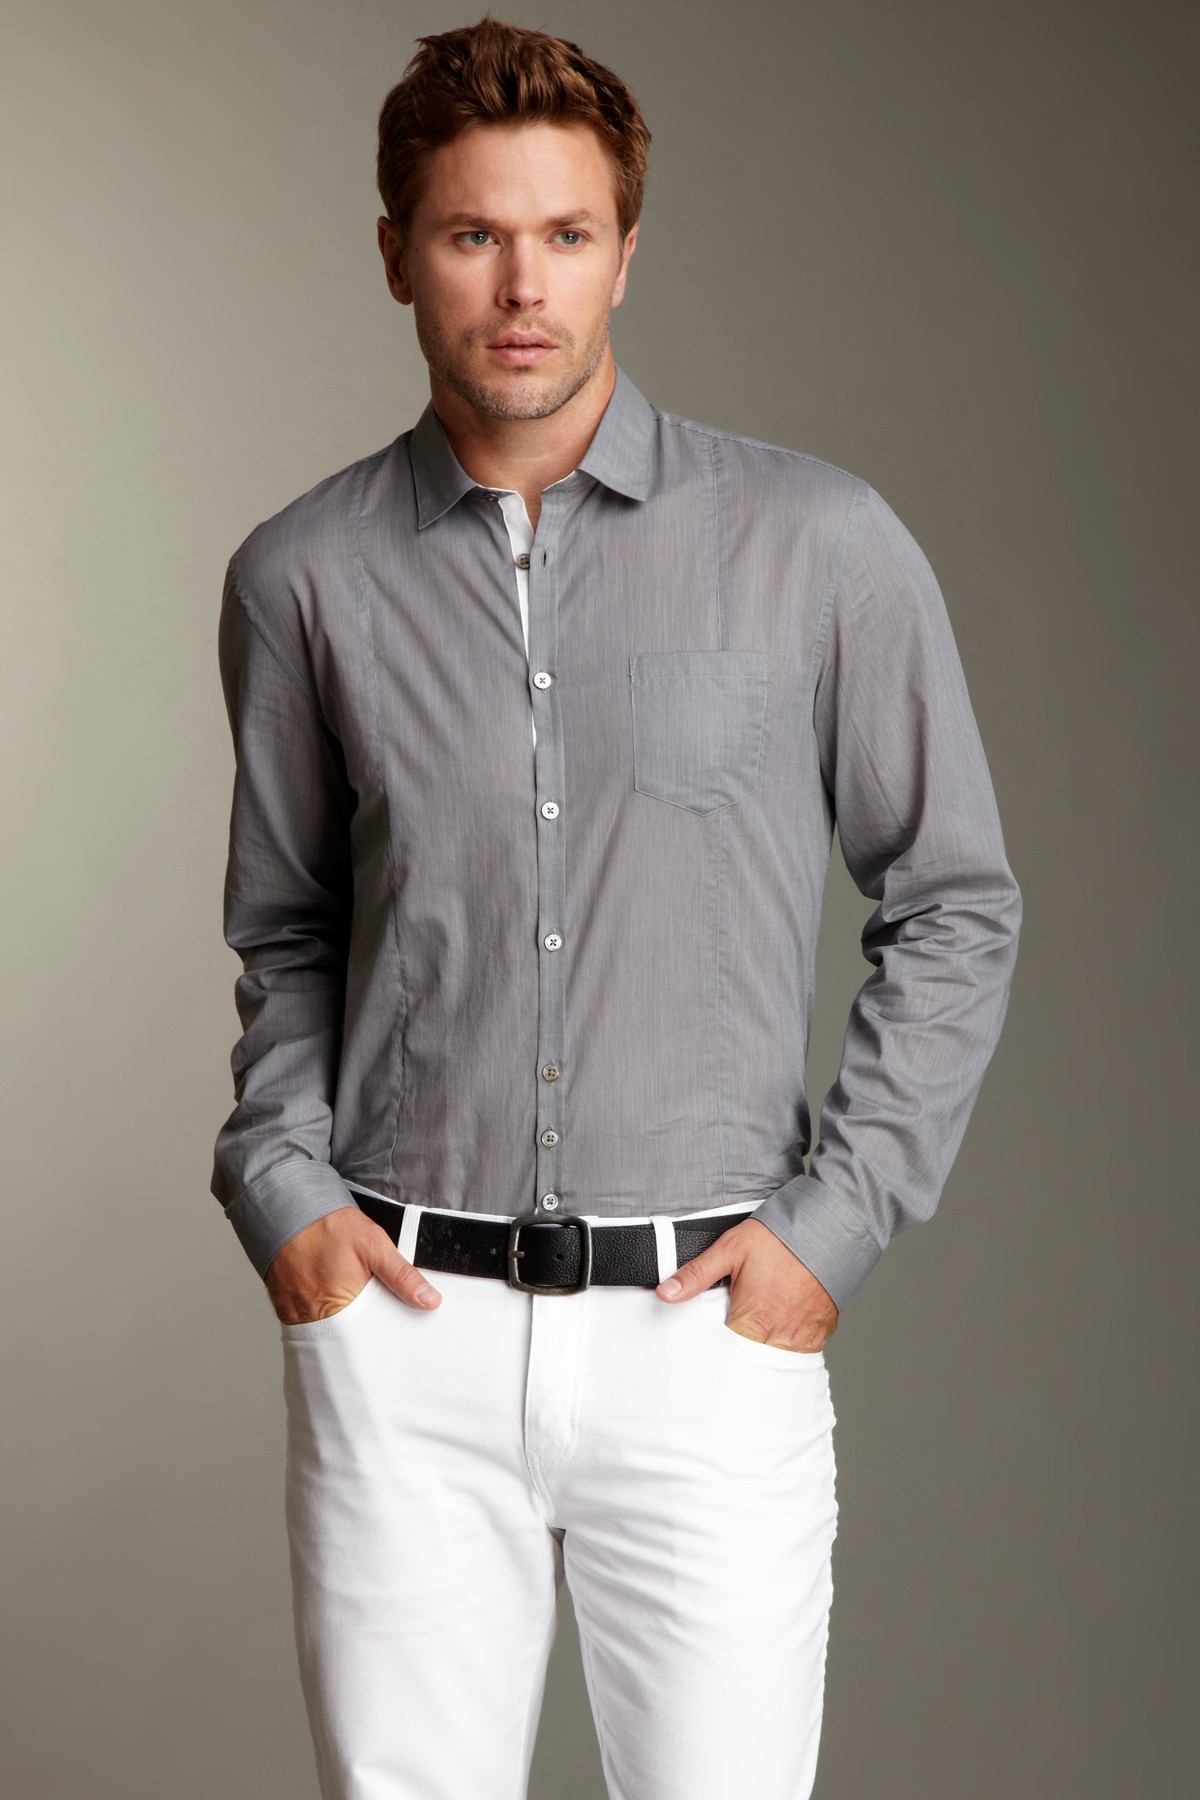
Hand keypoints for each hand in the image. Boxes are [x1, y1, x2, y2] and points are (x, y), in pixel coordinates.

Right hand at [264, 1207, 441, 1324]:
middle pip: (347, 1340)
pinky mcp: (284, 1308)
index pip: (369, 1338)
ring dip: (342, 1324)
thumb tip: (429, 1300)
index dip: (383, 1335)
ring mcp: (295, 1314)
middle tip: (374, 1315)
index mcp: (340, 1307)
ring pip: (327, 1333)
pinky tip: (331, 1301)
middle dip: (363, 1333)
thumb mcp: (374, 1245)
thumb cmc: (329, 1226)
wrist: (287, 1208)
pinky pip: (307, 1323)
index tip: (396, 1330)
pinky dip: (322, 1317)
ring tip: (353, 1306)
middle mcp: (314, 1317)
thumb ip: (402, 1276)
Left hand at [655, 1216, 838, 1352]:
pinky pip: (799, 1356)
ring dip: (761, 1360)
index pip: (728, 1360)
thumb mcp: (730, 1249)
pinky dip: (785, 1353)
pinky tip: (774, 1341)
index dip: (715, 1361)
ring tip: (749, 1349)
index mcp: (754, 1320)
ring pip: (776, 1366)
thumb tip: (666, 1292)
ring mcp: (803, 1337)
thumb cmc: (777, 1238)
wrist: (826, 1228)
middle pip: (752, 1367)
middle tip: (726, 1358)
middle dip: (738, 1366)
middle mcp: (780, 1335)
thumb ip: (696, 1274)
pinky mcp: (819, 1333)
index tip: (707, 1361)